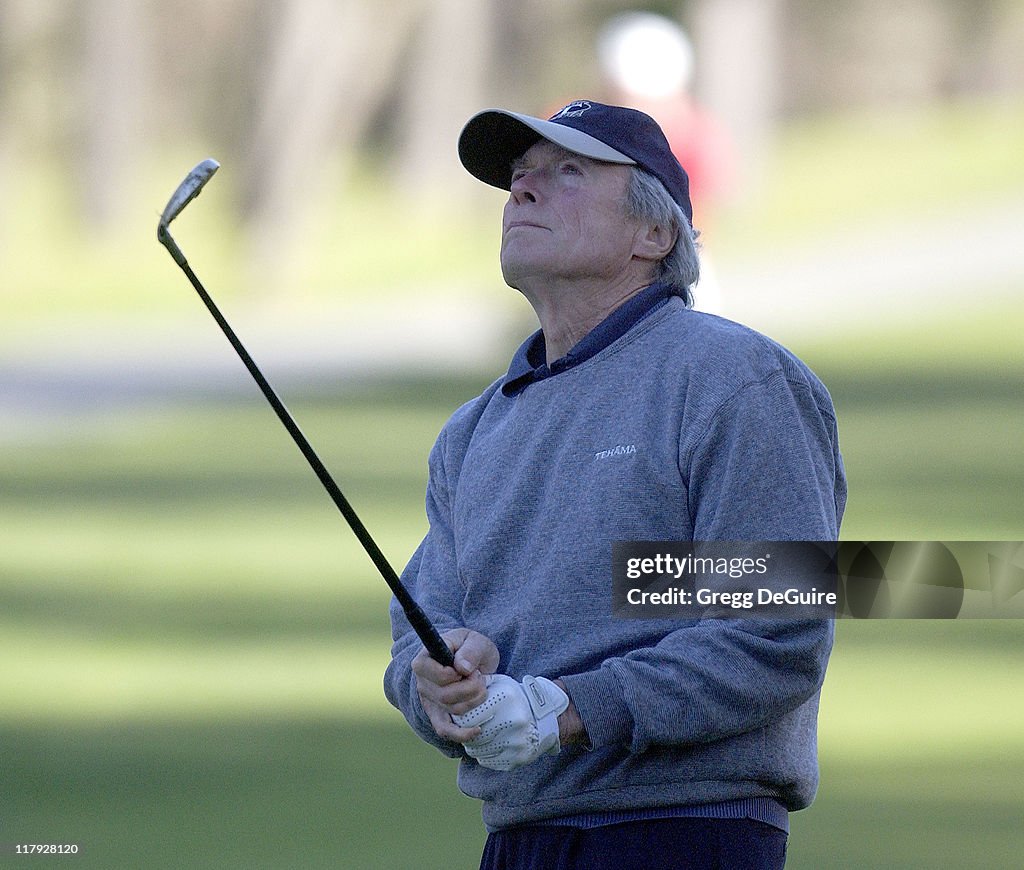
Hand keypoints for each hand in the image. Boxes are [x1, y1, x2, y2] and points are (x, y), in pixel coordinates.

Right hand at [412, 629, 499, 742]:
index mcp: (424, 661)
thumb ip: (470, 650)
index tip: (467, 668)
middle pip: (446, 696)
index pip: (436, 676)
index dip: (455, 675)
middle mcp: (422, 683)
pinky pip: (446, 731)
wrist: (472, 660)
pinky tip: (478, 729)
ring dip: (474, 700)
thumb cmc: (470, 648)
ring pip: (453, 710)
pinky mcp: (439, 716)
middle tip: (479, 676)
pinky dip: (462, 733)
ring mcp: (430, 702)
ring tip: (481, 687)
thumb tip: (462, 668)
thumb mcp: (474, 640)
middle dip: (471, 688)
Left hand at [454, 674, 568, 770]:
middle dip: (466, 734)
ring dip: (474, 746)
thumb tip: (458, 691)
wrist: (547, 717)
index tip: (461, 719)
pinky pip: (490, 761)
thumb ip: (479, 686)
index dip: (463, 719)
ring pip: (480, 750)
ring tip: (477, 738)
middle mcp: (513, 720)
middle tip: (466, 731)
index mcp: (507, 699)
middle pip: (475, 735)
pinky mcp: (519, 757)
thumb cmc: (517, 699)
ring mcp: (517, 741)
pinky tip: (489, 747)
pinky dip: (485, 756)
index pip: (471, 715)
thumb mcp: (501, 684)